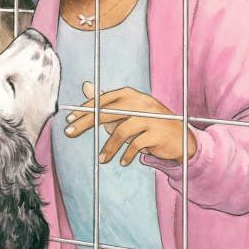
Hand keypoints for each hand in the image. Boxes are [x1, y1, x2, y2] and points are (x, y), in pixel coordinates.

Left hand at [64, 82, 196, 165]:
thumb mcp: (126, 111)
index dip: (84, 110)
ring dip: (109, 148)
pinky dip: (127, 155)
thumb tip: (85, 86)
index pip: (102, 100)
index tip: (69, 120)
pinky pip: (136, 145)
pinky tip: (122, 162)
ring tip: (102, 159)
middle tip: (69, 132)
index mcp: (130, 95)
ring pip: (121, 132)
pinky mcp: (158, 133)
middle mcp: (139, 103)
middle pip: (106, 113)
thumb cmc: (146, 123)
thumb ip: (105, 101)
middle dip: (85, 123)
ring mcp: (150, 117)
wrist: (179, 137)